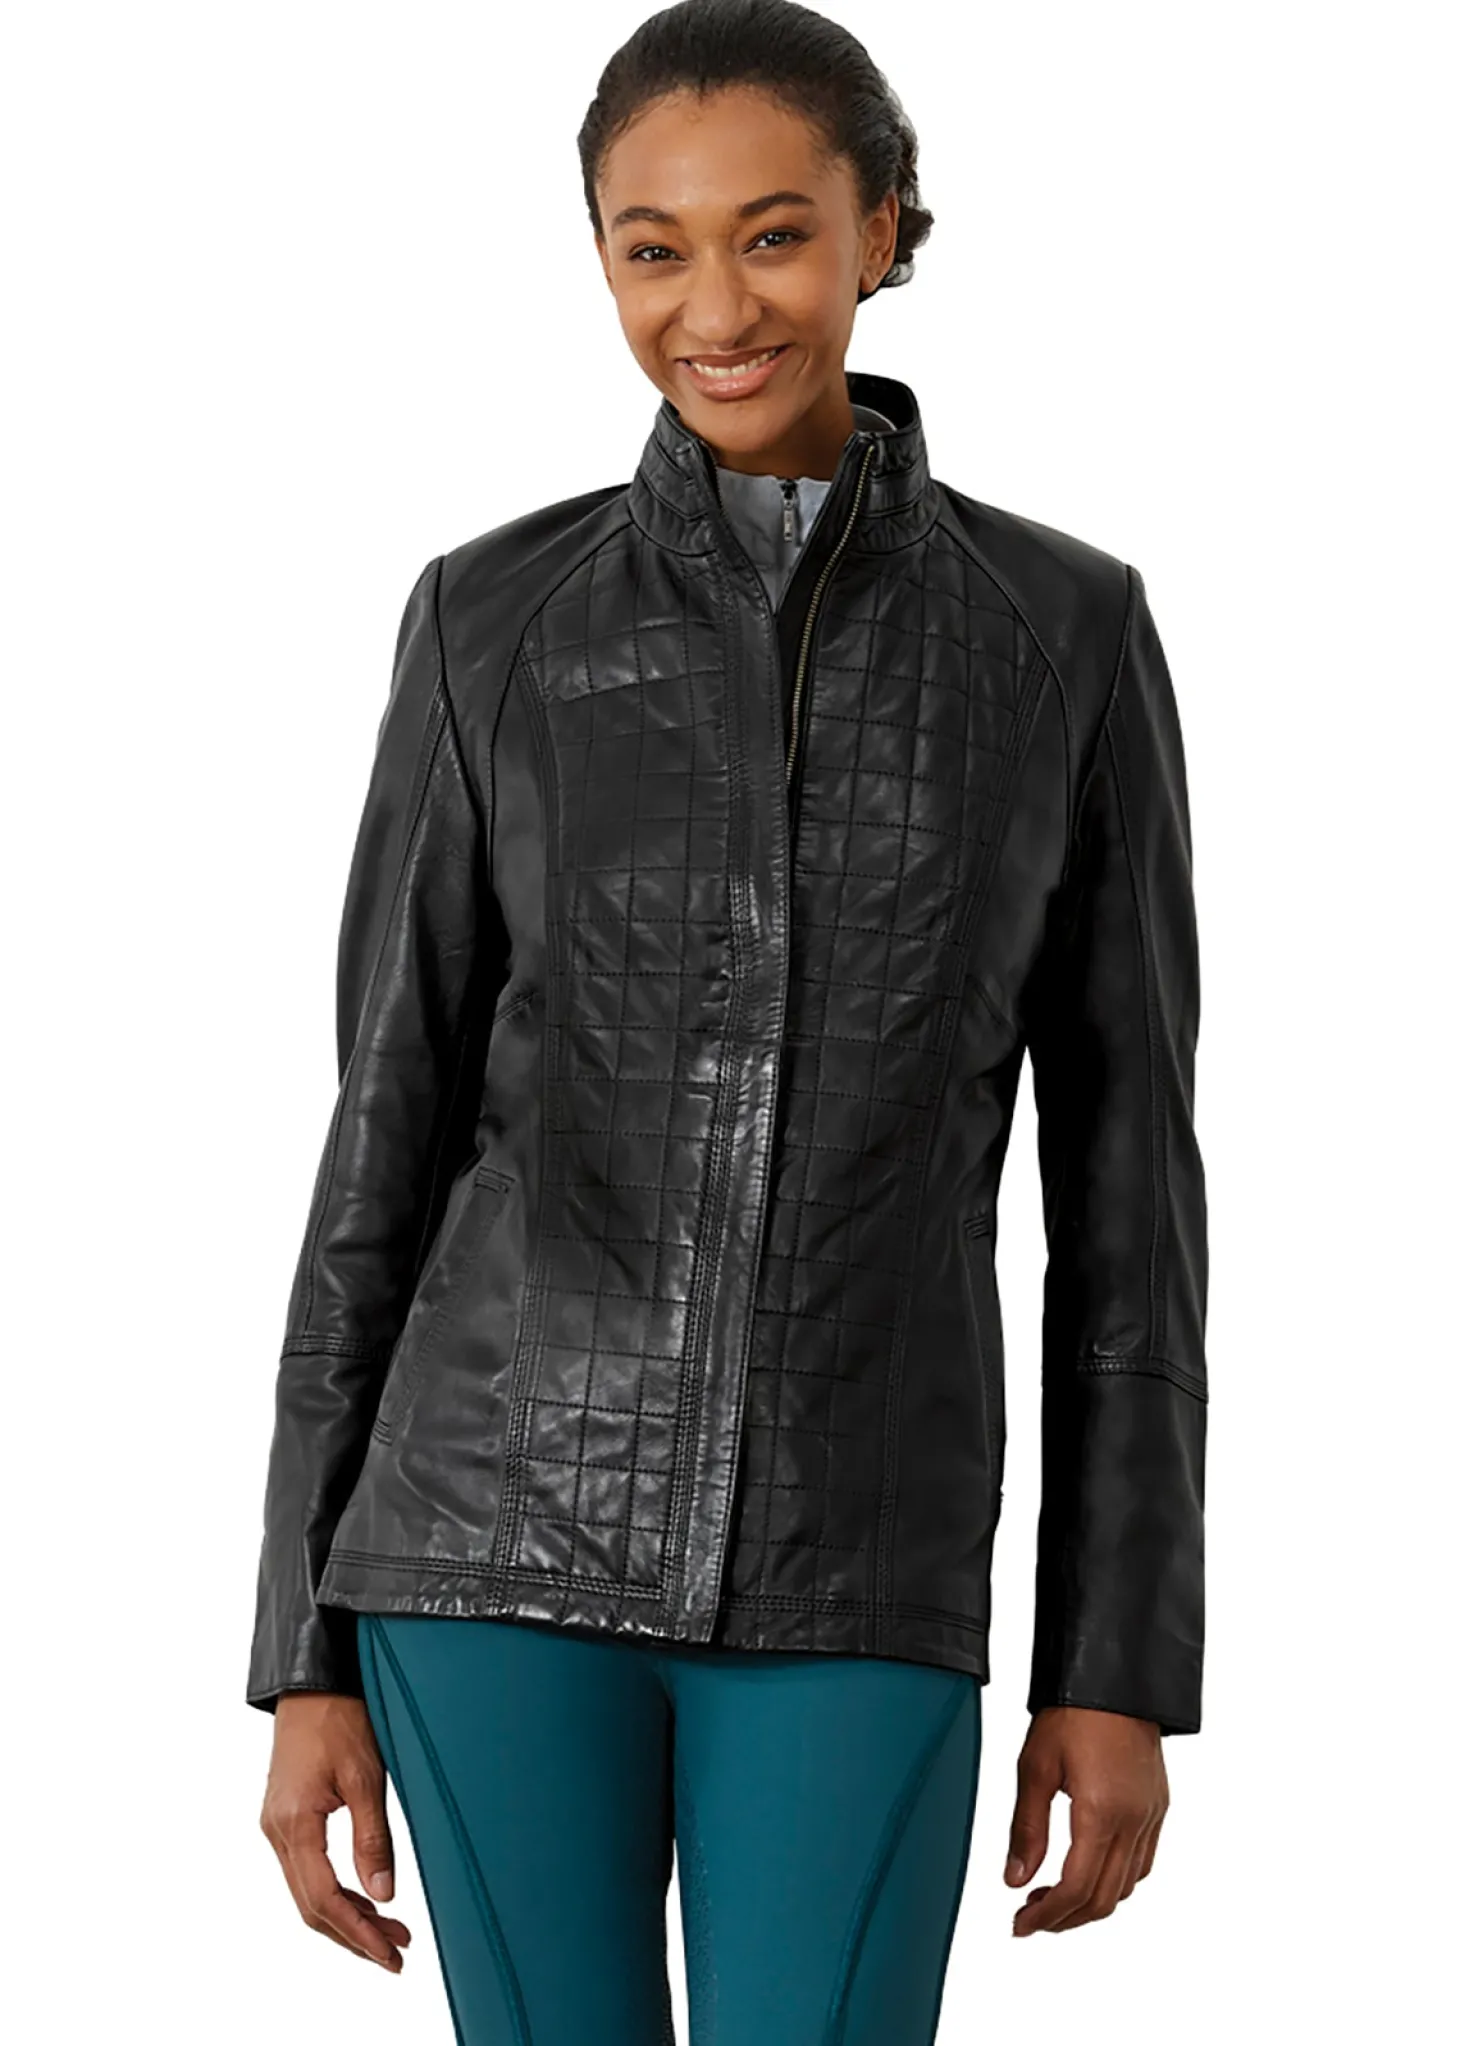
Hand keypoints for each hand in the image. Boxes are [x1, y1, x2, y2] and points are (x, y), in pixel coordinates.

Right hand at [259, 1692, 412, 1970]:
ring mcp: (278, 1825)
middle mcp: (277, 1831)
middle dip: (355, 1935)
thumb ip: (373, 1838)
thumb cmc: (338, 1716)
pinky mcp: (286, 1818)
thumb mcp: (365, 1775)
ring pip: (308, 1892)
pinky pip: (307, 1871)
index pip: (324, 1899)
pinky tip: (365, 1898)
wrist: (312, 1680)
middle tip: (397, 1953)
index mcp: (294, 1823)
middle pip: (312, 1906)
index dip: (359, 1932)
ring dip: (347, 1916)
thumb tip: (385, 1895)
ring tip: (391, 1932)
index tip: (391, 1953)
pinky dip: (336, 1893)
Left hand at [1004, 1705, 1167, 1934]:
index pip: (1074, 1889)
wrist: (1115, 1679)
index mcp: (1101, 1814)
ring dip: (1089, 1904)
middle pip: (1102, 1899)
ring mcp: (1151, 1817)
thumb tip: (1015, 1879)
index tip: (1019, 1925)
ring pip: (1125, 1888)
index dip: (1045, 1917)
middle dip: (1064, 1919)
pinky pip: (1142, 1864)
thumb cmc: (1073, 1713)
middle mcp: (1133, 1823)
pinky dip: (1115, 1882)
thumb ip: (1026, 1828)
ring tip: (1052, 1899)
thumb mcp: (1035, 1767)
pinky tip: (1089, 1873)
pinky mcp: (1158, 1808)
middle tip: (1030, 1919)